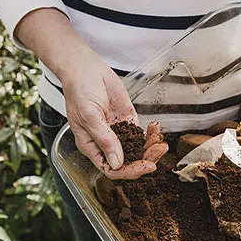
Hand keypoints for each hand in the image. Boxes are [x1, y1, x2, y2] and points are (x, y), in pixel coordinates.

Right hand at [62, 50, 167, 179]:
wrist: (85, 69)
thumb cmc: (79, 91)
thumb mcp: (89, 116)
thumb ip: (104, 139)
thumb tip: (116, 163)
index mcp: (91, 147)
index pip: (111, 169)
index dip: (129, 171)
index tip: (145, 166)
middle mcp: (105, 143)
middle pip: (128, 162)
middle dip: (145, 159)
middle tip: (158, 152)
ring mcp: (117, 132)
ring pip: (137, 149)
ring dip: (150, 148)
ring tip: (161, 142)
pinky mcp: (127, 120)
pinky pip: (141, 133)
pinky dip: (151, 134)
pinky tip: (156, 129)